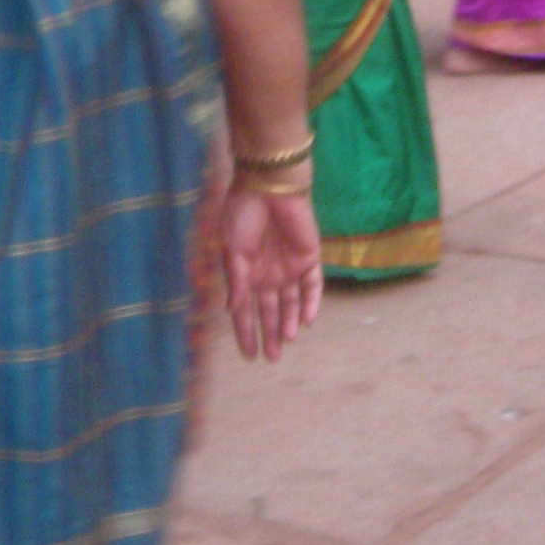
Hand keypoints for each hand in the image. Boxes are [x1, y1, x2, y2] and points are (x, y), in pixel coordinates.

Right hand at [221, 183, 323, 362]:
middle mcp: (268, 274)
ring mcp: (290, 267)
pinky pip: (313, 286)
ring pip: (292, 303)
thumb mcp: (233, 250)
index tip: (248, 356)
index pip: (246, 311)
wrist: (270, 186)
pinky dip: (311, 303)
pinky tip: (307, 321)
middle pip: (270, 311)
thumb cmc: (244, 214)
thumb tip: (231, 311)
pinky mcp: (310, 258)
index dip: (246, 333)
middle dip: (270, 334)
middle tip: (272, 358)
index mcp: (246, 273)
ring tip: (287, 341)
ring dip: (289, 322)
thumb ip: (236, 282)